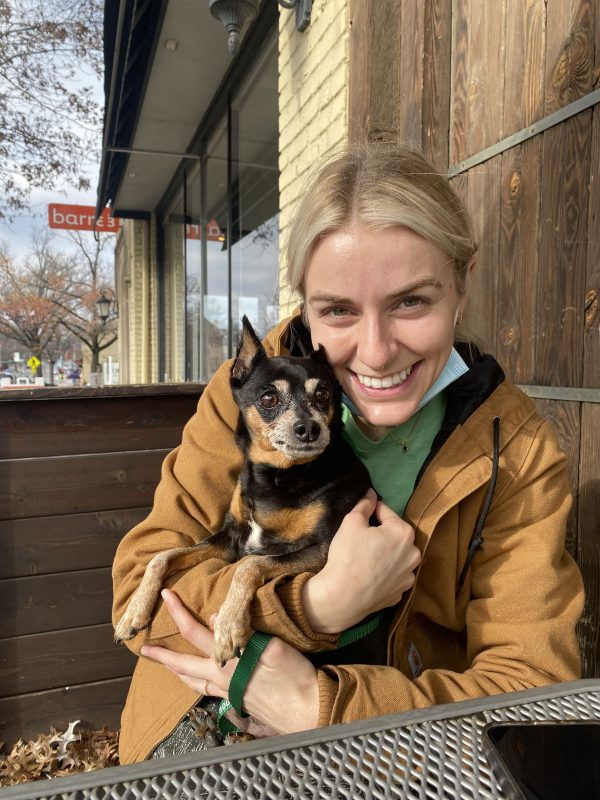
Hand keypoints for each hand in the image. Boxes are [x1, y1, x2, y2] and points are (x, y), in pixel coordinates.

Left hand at [141, 588, 318, 734]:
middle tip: (144, 649)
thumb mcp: (274, 648)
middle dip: (162, 656)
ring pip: (193, 682)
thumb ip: (244, 632)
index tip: (165, 596)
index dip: (178, 613)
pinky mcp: (239, 701)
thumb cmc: (295, 678)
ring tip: (166, 667)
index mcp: (227, 662)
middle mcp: (222, 679)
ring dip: (176, 672)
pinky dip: (195, 684)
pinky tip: (200, 683)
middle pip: (183, 666)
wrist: (310, 711)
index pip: (194, 633)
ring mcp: (229, 693)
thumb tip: (216, 615)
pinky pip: (207, 692)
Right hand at [302, 489, 420, 632]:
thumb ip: (365, 505)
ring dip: (387, 554)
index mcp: (404, 533)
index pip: (387, 512)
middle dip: (382, 534)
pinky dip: (386, 574)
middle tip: (362, 539)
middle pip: (395, 536)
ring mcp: (409, 576)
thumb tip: (371, 493)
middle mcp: (413, 554)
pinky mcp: (401, 593)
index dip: (372, 512)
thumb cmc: (348, 556)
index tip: (361, 518)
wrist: (343, 597)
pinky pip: (394, 576)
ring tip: (367, 558)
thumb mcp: (351, 522)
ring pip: (397, 557)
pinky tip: (371, 575)